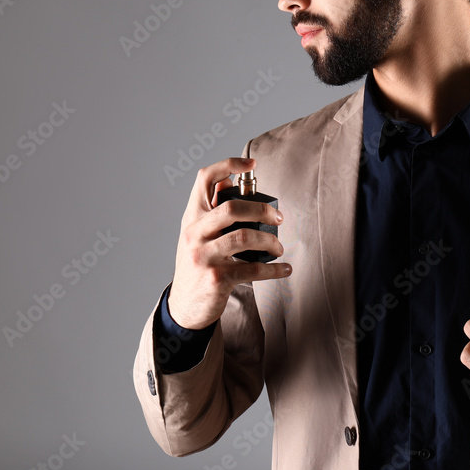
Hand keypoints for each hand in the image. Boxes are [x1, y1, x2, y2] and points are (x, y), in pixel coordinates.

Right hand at [168, 157, 290, 329]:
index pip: (204, 180)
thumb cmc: (198, 264)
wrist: (184, 306)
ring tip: (278, 248)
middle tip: (279, 217)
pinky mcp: (217, 278)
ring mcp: (204, 257)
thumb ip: (212, 210)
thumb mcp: (197, 234)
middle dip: (262, 209)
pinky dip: (274, 269)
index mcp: (192, 218)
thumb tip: (230, 181)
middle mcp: (194, 234)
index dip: (228, 165)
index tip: (251, 164)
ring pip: (244, 237)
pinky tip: (285, 269)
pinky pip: (253, 269)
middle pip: (231, 209)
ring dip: (270, 241)